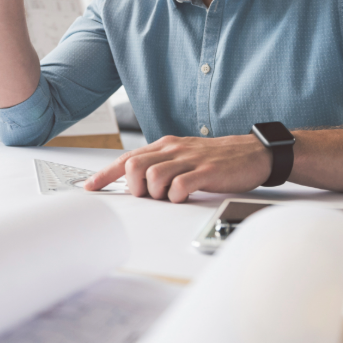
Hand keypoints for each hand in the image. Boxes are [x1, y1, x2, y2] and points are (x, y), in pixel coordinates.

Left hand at [85, 135, 272, 202]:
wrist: (252, 153)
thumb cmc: (216, 158)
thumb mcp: (183, 155)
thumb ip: (160, 164)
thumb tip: (135, 182)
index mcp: (165, 146)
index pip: (126, 158)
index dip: (105, 174)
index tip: (90, 187)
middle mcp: (173, 150)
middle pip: (134, 166)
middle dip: (134, 187)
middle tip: (148, 195)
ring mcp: (190, 160)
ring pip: (153, 177)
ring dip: (156, 194)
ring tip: (170, 196)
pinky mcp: (206, 172)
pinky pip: (179, 186)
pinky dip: (176, 197)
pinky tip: (184, 196)